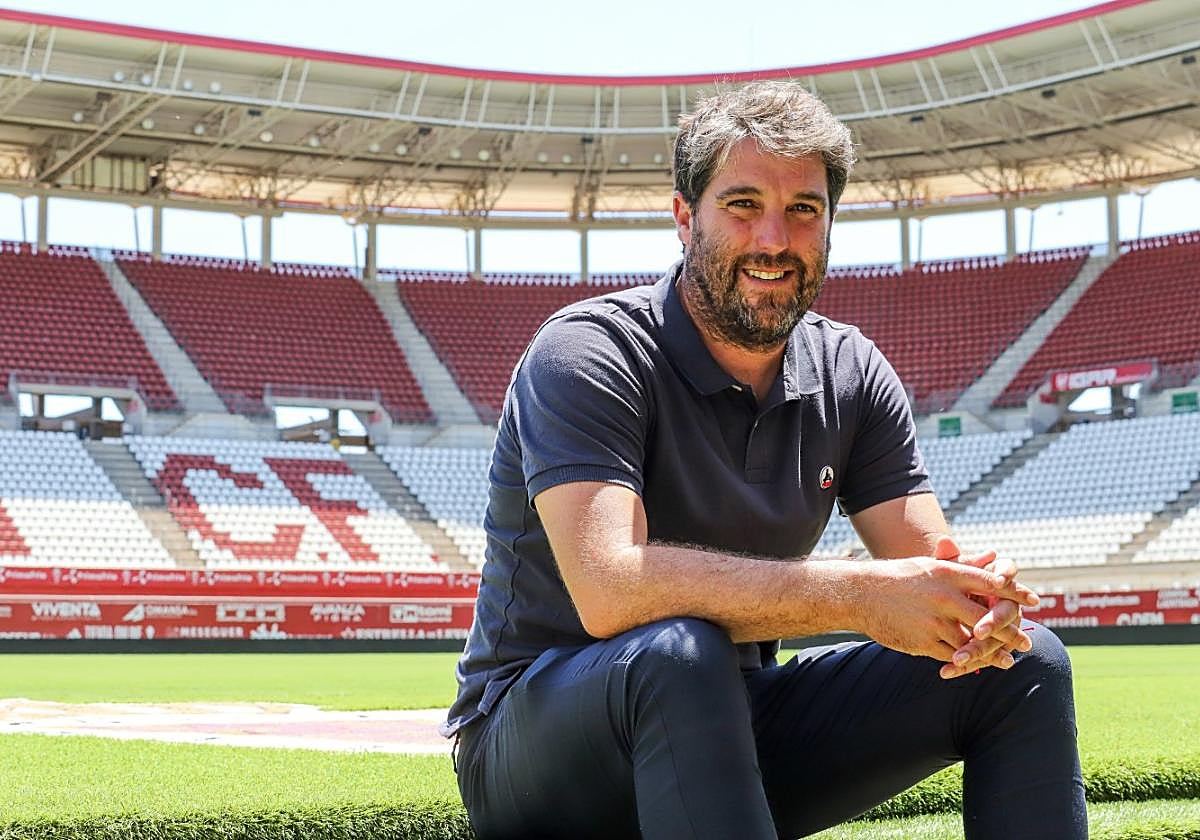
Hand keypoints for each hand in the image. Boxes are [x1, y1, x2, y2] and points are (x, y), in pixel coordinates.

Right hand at [857, 554, 1039, 670]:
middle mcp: (943, 597)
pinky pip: (952, 655)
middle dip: (1011, 632)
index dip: (1016, 592)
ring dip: (993, 654)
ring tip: (1008, 661)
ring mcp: (933, 621)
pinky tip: (977, 666)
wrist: (860, 594)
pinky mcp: (922, 641)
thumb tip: (994, 556)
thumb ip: (964, 564)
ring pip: (973, 642)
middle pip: (988, 618)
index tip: (1035, 601)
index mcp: (947, 574)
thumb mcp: (930, 565)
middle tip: (1026, 642)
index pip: (991, 582)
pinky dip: (966, 662)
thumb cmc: (899, 577)